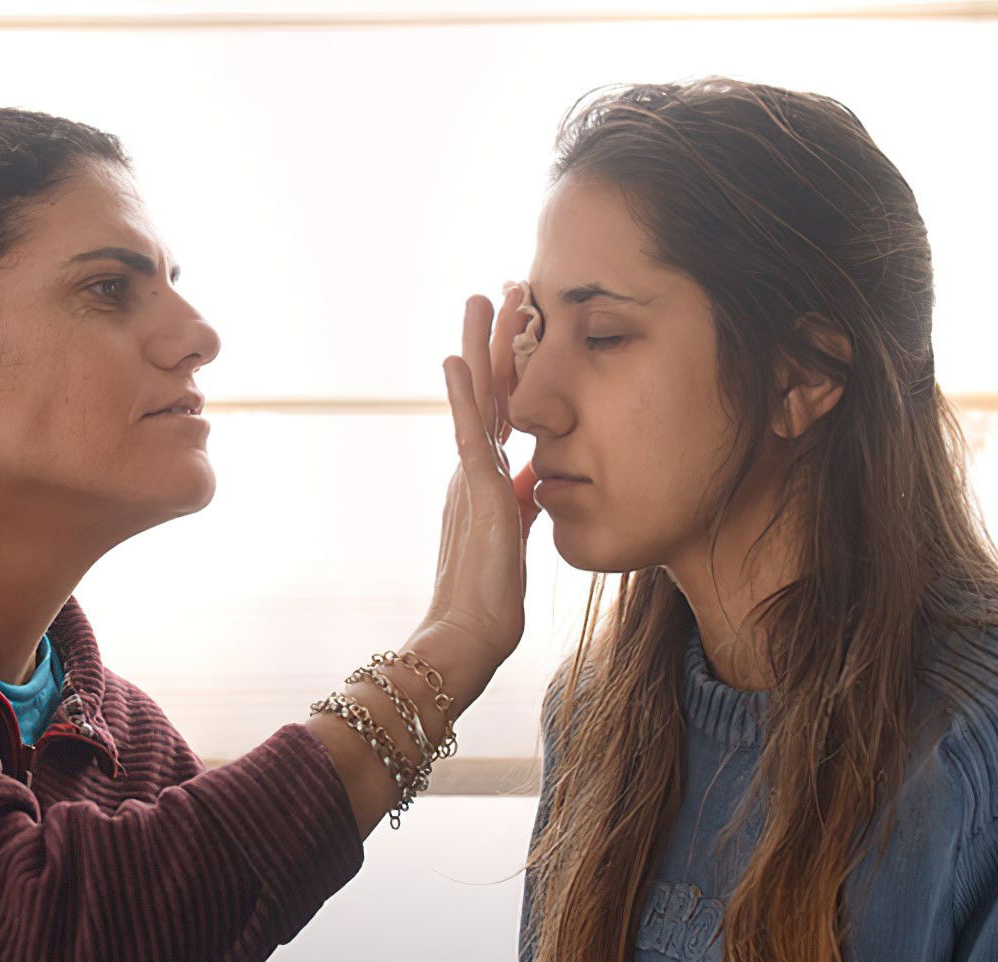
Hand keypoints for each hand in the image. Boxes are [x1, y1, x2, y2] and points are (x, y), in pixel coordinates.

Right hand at [418, 289, 541, 687]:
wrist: (469, 637)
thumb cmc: (492, 601)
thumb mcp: (518, 535)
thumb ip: (526, 499)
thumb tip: (542, 473)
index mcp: (487, 481)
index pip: (505, 411)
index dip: (514, 367)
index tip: (524, 324)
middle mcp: (474, 471)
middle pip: (489, 391)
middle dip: (498, 339)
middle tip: (504, 288)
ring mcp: (471, 478)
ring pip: (477, 399)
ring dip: (478, 346)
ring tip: (478, 297)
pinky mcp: (474, 493)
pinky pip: (467, 434)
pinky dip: (460, 394)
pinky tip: (455, 357)